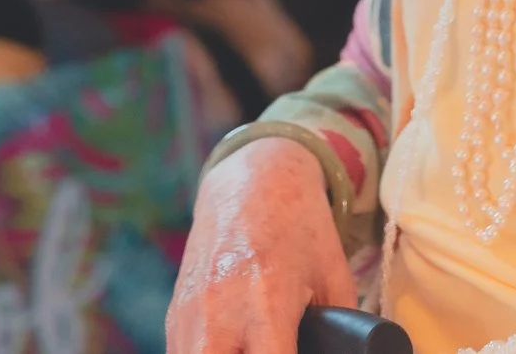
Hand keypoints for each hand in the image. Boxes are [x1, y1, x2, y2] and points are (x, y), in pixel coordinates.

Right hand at [168, 137, 355, 353]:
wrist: (253, 180)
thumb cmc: (300, 227)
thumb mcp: (334, 277)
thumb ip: (340, 328)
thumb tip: (340, 349)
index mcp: (267, 302)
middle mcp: (221, 311)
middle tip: (269, 352)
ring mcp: (190, 311)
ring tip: (247, 348)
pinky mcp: (175, 310)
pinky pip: (180, 351)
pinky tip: (228, 348)